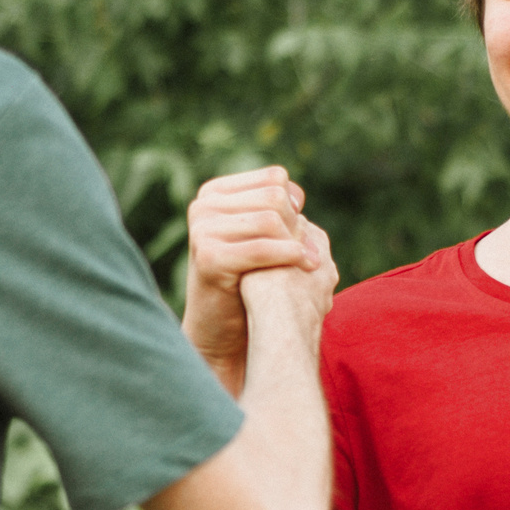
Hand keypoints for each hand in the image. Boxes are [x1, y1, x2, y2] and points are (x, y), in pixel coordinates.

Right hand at [183, 166, 328, 384]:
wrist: (222, 330)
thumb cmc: (249, 282)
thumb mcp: (261, 237)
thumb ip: (276, 209)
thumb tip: (297, 196)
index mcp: (214, 193)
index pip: (275, 178)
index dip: (295, 205)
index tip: (298, 233)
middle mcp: (203, 206)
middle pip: (274, 197)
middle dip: (296, 226)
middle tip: (308, 254)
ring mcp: (201, 230)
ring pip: (271, 220)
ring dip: (296, 243)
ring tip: (308, 263)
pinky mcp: (208, 257)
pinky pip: (263, 247)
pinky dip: (290, 256)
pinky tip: (306, 266)